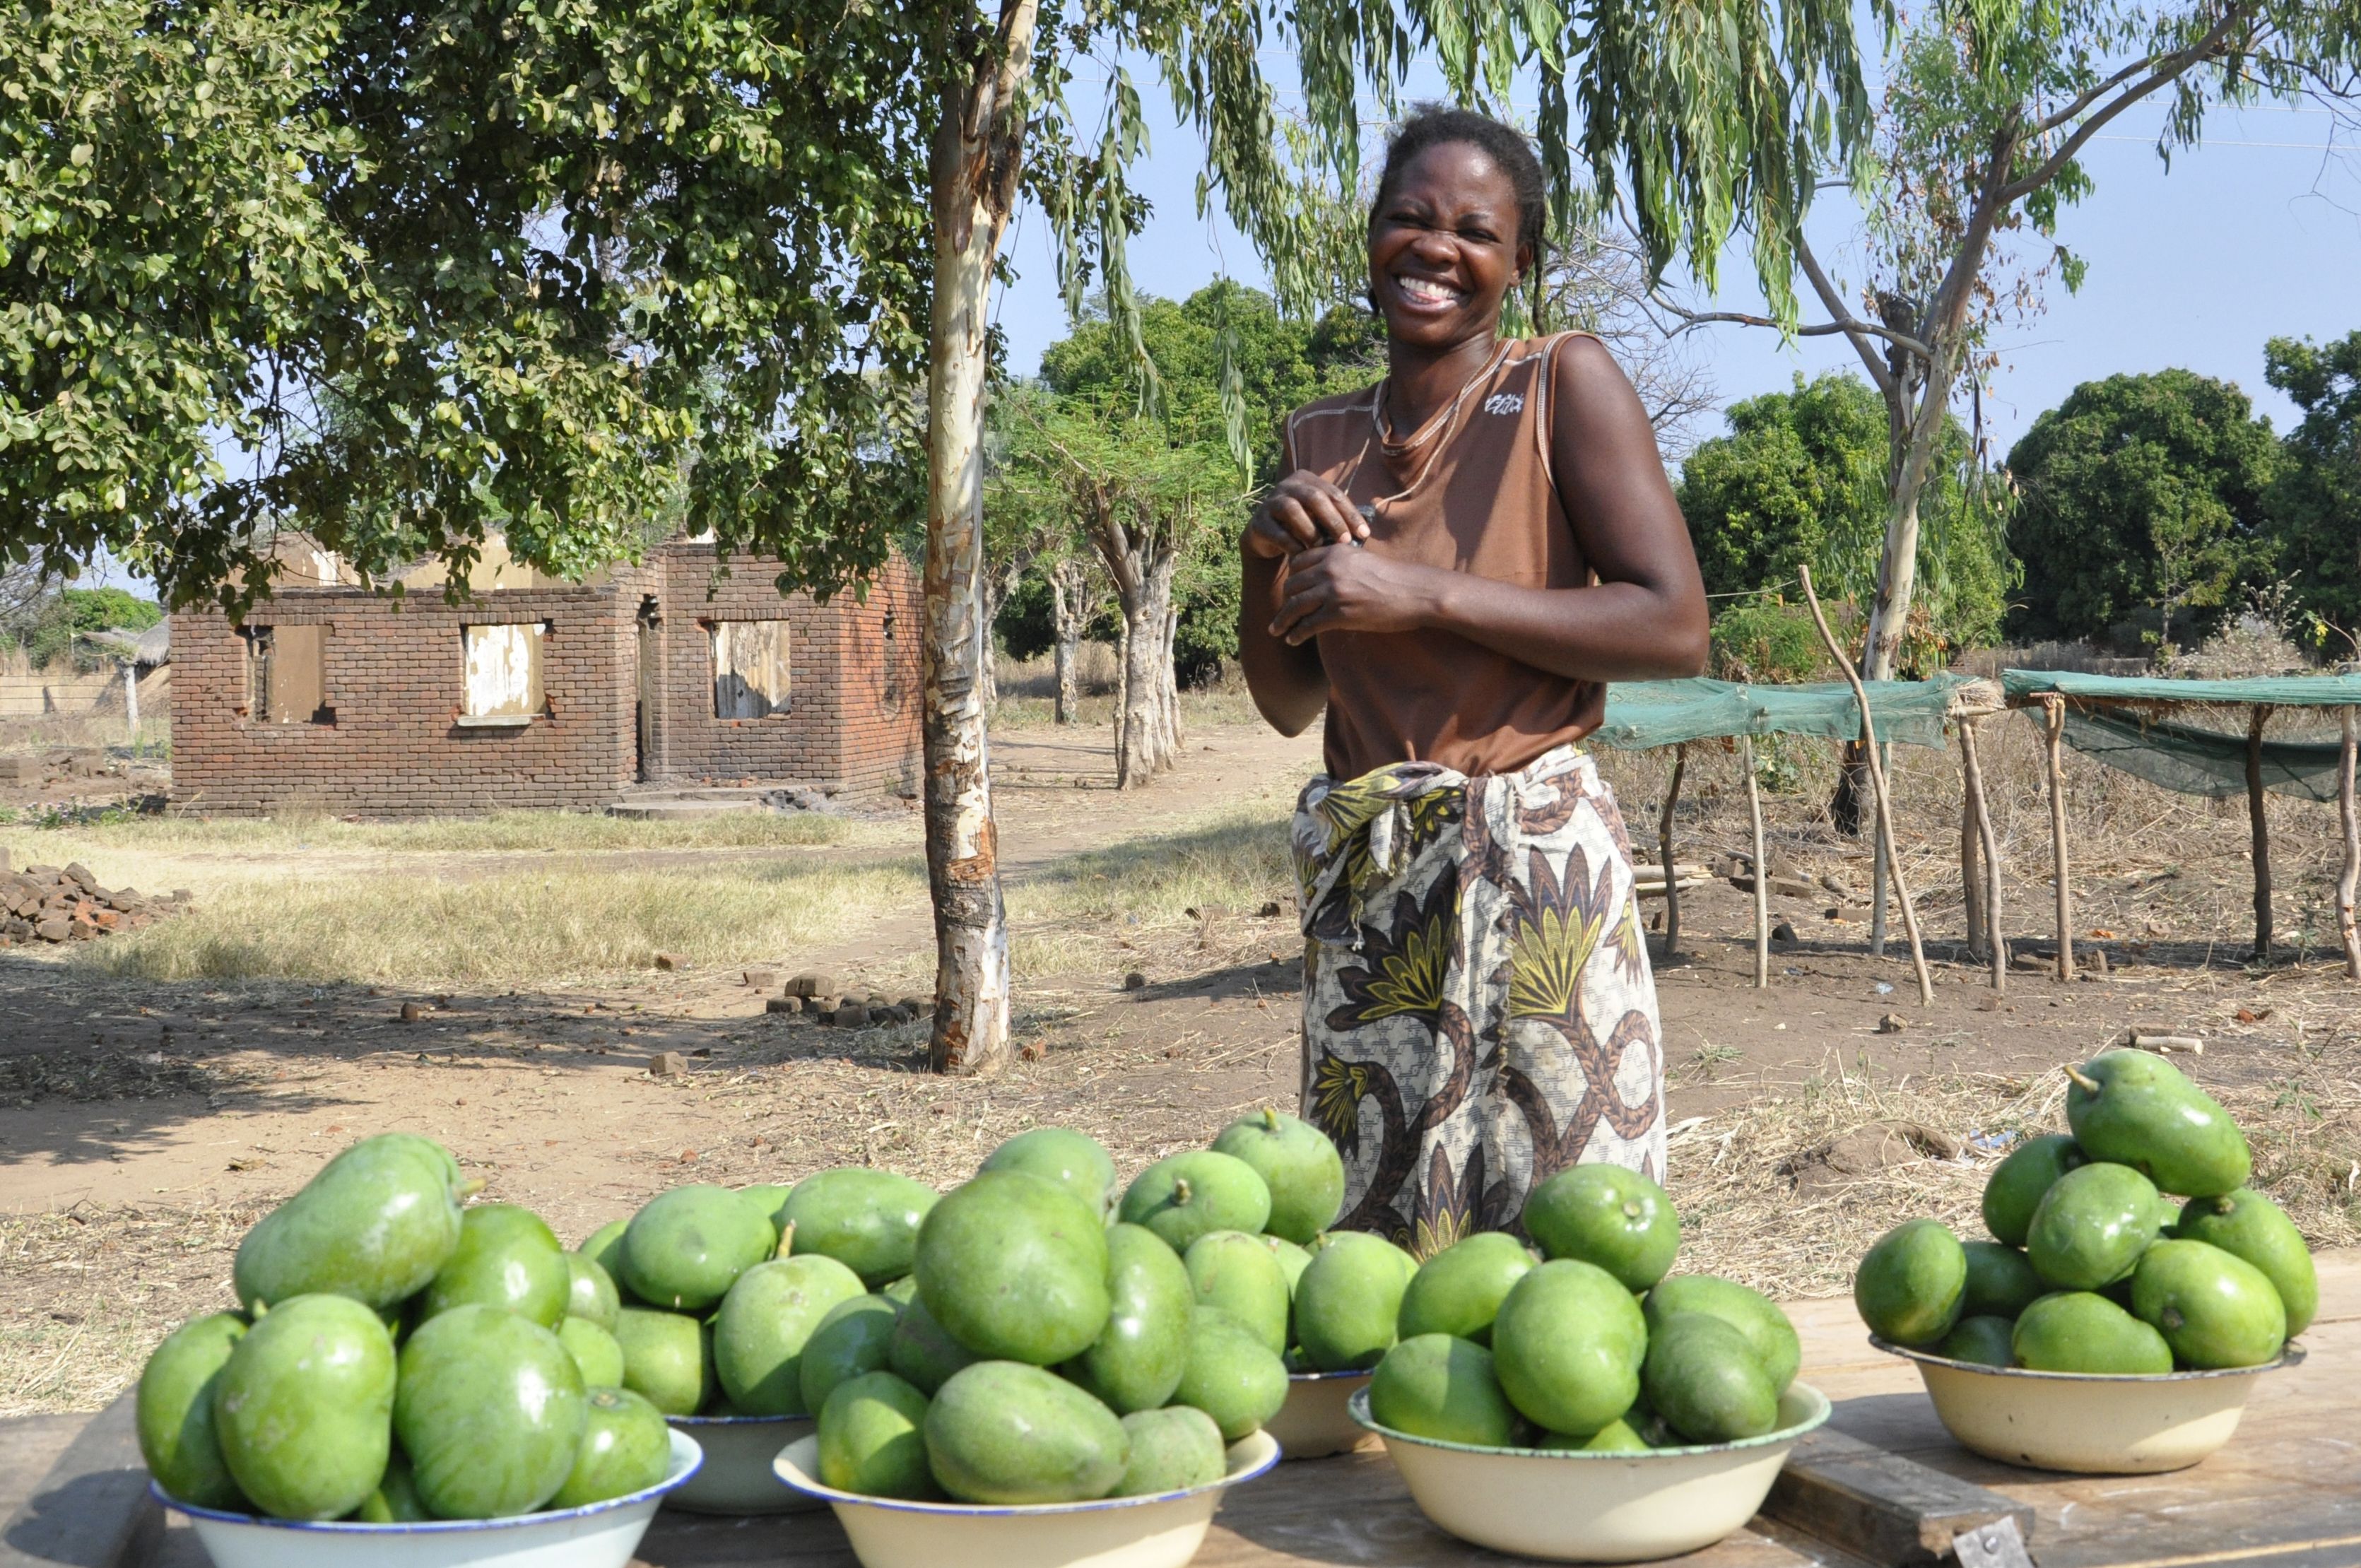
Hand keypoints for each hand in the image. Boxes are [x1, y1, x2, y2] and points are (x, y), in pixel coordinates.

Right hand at [1244, 469, 1369, 557]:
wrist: (1267, 536)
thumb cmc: (1302, 526)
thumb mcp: (1320, 519)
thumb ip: (1338, 519)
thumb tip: (1364, 533)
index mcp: (1307, 480)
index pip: (1333, 493)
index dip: (1350, 514)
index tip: (1364, 534)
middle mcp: (1288, 486)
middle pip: (1313, 497)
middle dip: (1332, 520)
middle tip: (1345, 540)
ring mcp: (1271, 502)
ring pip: (1292, 510)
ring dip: (1310, 531)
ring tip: (1321, 547)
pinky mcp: (1259, 522)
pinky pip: (1277, 532)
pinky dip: (1292, 544)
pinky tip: (1302, 555)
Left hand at [1269, 546, 1442, 643]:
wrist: (1414, 592)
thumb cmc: (1394, 579)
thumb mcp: (1363, 560)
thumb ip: (1341, 563)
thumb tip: (1324, 577)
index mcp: (1335, 552)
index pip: (1298, 562)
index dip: (1292, 578)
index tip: (1290, 591)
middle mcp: (1329, 568)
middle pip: (1292, 584)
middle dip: (1285, 601)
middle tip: (1280, 615)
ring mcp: (1333, 591)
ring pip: (1294, 606)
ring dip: (1282, 621)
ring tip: (1277, 630)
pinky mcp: (1338, 614)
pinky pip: (1307, 625)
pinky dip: (1296, 634)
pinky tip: (1293, 640)